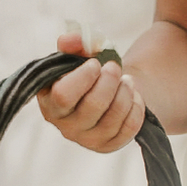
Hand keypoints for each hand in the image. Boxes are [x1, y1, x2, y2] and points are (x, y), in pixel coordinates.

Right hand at [37, 33, 145, 151]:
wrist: (106, 92)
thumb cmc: (87, 72)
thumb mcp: (76, 54)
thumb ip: (71, 43)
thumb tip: (72, 40)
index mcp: (50, 102)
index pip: (63, 95)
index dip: (83, 77)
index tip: (95, 63)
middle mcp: (65, 125)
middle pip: (93, 105)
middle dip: (109, 81)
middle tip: (114, 67)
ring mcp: (87, 139)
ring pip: (113, 117)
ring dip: (125, 92)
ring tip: (126, 80)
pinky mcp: (107, 146)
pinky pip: (128, 128)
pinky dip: (136, 107)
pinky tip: (133, 96)